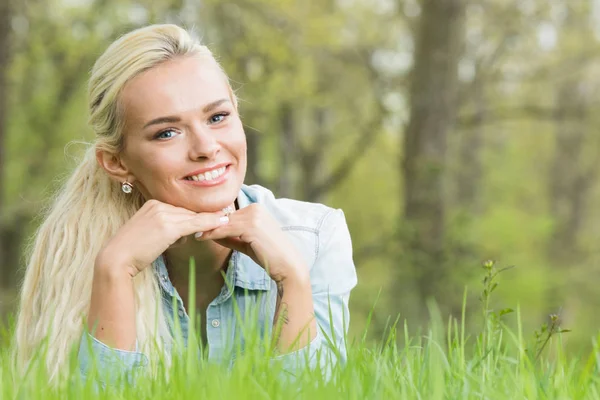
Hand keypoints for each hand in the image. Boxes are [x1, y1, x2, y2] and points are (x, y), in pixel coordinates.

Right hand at [97, 199, 228, 276]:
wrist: (116, 259)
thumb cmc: (133, 251)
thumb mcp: (151, 233)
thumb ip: (168, 228)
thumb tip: (188, 232)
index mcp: (152, 203)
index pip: (180, 210)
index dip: (196, 218)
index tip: (215, 216)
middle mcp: (158, 205)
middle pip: (188, 213)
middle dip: (204, 220)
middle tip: (225, 217)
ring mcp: (162, 214)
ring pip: (193, 218)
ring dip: (210, 221)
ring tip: (226, 221)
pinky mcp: (168, 226)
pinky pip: (194, 224)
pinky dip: (209, 224)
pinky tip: (222, 223)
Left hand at [195, 204, 307, 282]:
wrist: (287, 266)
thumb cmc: (269, 256)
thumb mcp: (246, 244)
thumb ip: (230, 237)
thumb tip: (211, 233)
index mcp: (256, 209)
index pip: (229, 214)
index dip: (213, 222)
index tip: (197, 226)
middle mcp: (256, 208)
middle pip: (225, 216)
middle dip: (208, 223)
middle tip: (190, 227)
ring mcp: (254, 216)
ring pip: (224, 222)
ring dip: (208, 228)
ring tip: (193, 233)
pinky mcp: (252, 226)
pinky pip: (226, 229)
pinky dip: (213, 233)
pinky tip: (202, 237)